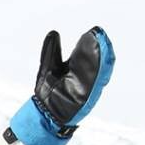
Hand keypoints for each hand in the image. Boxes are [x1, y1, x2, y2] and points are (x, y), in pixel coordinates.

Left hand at [5, 26, 114, 144]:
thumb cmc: (48, 91)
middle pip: (94, 62)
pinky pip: (91, 86)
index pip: (88, 55)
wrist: (43, 112)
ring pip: (95, 72)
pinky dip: (96, 75)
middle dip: (98, 49)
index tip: (95, 31)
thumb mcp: (49, 66)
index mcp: (79, 72)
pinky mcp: (83, 100)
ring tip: (101, 43)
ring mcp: (86, 90)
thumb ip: (52, 51)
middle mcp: (86, 80)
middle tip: (99, 34)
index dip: (91, 44)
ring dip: (100, 58)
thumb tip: (54, 33)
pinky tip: (101, 63)